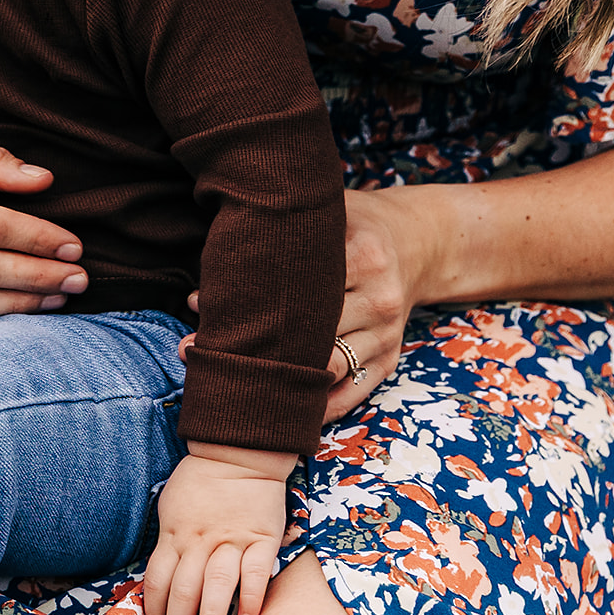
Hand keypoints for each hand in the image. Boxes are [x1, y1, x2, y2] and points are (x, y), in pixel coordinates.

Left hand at [143, 445, 293, 614]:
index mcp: (175, 532)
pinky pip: (256, 572)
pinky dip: (252, 597)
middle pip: (184, 589)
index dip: (153, 609)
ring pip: (217, 586)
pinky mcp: (261, 537)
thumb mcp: (171, 505)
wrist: (238, 452)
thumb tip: (160, 577)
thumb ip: (168, 539)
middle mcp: (200, 540)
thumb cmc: (200, 481)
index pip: (158, 578)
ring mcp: (232, 539)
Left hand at [180, 188, 443, 422]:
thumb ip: (284, 221)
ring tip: (225, 380)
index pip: (298, 285)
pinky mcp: (389, 360)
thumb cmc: (357, 222)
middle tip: (196, 349)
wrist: (418, 244)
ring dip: (274, 379)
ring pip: (325, 368)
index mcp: (361, 254)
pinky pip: (349, 394)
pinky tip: (272, 407)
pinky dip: (311, 406)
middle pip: (308, 331)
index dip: (246, 297)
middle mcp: (377, 299)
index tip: (197, 305)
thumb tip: (221, 248)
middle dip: (252, 344)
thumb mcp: (331, 207)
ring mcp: (385, 334)